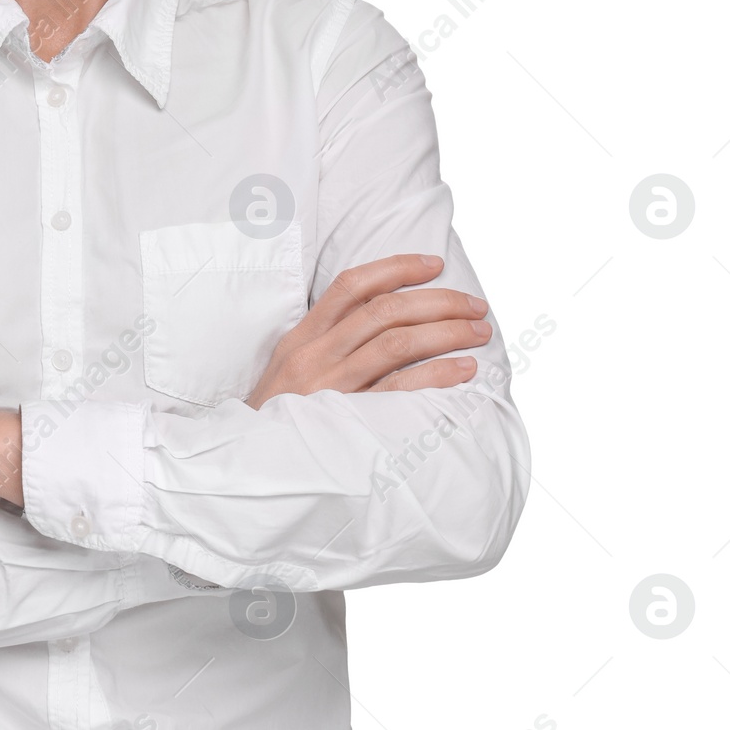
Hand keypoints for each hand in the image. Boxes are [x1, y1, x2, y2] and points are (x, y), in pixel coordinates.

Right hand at [245, 254, 490, 407]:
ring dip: (446, 332)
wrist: (251, 465)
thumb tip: (383, 318)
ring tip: (478, 332)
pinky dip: (438, 374)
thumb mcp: (289, 368)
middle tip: (474, 304)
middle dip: (437, 301)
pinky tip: (464, 369)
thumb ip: (326, 342)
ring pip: (396, 343)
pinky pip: (401, 390)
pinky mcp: (349, 421)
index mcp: (302, 337)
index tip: (433, 264)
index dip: (396, 268)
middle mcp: (315, 355)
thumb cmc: (278, 416)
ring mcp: (332, 388)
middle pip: (384, 310)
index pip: (351, 285)